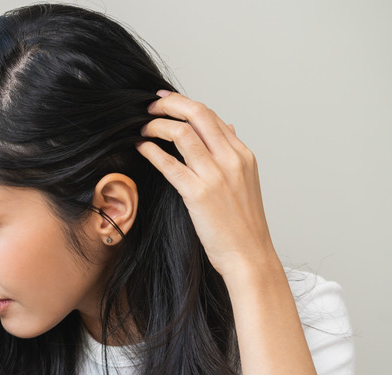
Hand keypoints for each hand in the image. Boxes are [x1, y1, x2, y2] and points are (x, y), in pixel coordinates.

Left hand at [137, 91, 277, 276]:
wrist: (250, 256)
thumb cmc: (244, 224)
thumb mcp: (246, 181)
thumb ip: (233, 152)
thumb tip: (226, 125)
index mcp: (243, 155)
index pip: (211, 116)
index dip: (184, 103)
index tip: (165, 100)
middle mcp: (231, 159)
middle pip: (198, 114)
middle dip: (170, 104)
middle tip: (150, 107)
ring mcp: (216, 175)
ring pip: (182, 133)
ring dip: (157, 125)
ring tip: (143, 128)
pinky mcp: (198, 194)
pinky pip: (170, 164)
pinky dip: (152, 151)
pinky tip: (141, 148)